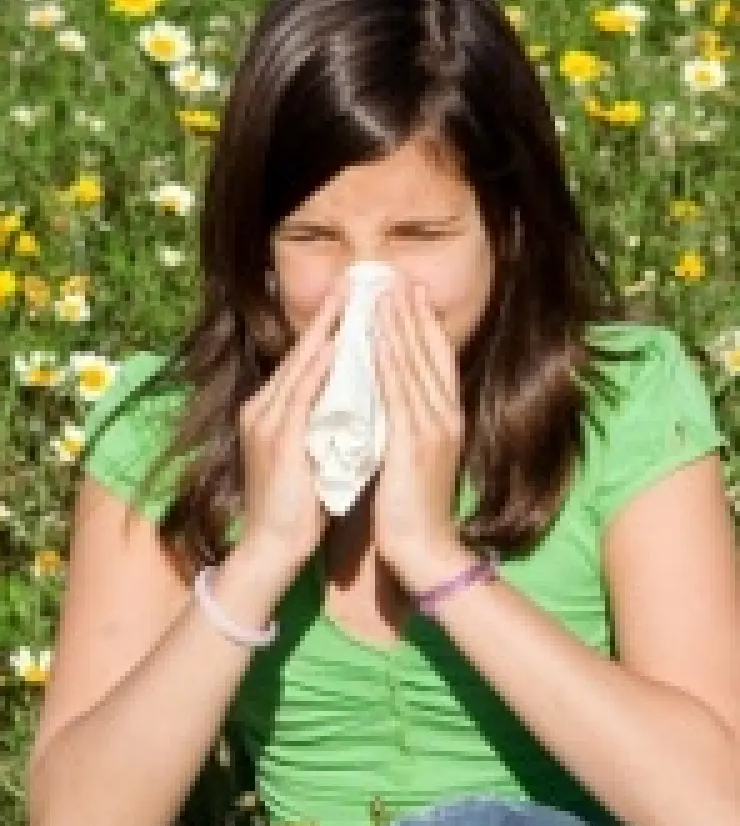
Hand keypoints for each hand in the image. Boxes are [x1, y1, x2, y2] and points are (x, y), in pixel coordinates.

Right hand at [237, 270, 348, 590]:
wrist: (272, 547)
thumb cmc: (297, 505)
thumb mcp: (311, 451)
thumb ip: (323, 420)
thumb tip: (352, 394)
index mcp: (272, 409)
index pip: (305, 359)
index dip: (330, 326)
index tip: (355, 297)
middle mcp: (263, 407)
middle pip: (301, 352)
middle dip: (330, 315)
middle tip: (356, 280)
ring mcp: (267, 421)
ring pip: (300, 366)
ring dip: (327, 330)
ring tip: (351, 299)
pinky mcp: (276, 439)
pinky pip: (299, 396)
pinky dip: (317, 369)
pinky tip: (335, 346)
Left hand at [371, 279, 470, 594]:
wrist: (424, 548)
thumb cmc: (413, 504)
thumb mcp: (416, 453)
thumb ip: (409, 420)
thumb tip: (392, 392)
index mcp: (447, 417)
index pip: (438, 358)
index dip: (425, 323)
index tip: (411, 291)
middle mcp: (445, 416)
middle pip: (430, 352)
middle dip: (413, 313)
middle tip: (397, 277)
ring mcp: (433, 428)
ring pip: (415, 366)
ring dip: (400, 327)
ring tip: (385, 294)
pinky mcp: (414, 444)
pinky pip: (399, 395)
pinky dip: (390, 363)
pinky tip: (379, 340)